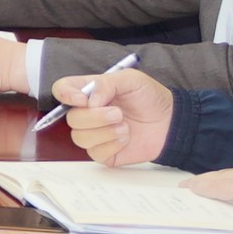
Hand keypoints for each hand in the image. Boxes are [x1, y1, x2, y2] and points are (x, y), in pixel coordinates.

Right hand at [59, 67, 177, 165]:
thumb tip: (87, 101)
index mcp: (90, 93)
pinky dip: (112, 145)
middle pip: (71, 118)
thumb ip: (105, 83)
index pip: (62, 89)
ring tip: (125, 126)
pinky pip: (94, 152)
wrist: (170, 123)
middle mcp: (88, 113)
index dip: (65, 94)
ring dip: (105, 132)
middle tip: (118, 113)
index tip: (81, 100)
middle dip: (95, 117)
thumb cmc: (150, 98)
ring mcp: (94, 134)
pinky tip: (125, 138)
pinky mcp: (103, 153)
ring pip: (80, 137)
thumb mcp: (130, 79)